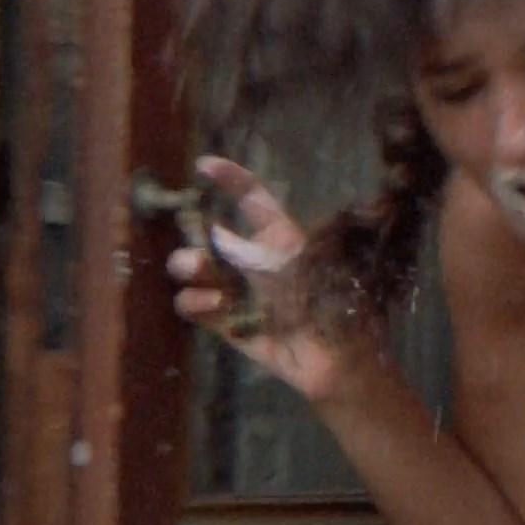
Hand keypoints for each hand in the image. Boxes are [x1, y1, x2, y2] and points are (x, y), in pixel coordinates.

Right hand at [168, 155, 373, 402]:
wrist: (334, 357)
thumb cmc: (328, 303)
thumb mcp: (295, 267)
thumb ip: (254, 253)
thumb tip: (213, 236)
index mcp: (279, 235)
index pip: (252, 198)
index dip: (230, 178)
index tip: (203, 166)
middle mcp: (252, 257)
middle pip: (209, 232)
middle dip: (193, 227)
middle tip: (195, 234)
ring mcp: (235, 288)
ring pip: (193, 266)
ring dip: (189, 264)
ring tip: (198, 267)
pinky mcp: (224, 321)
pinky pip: (192, 305)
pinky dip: (195, 301)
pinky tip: (213, 303)